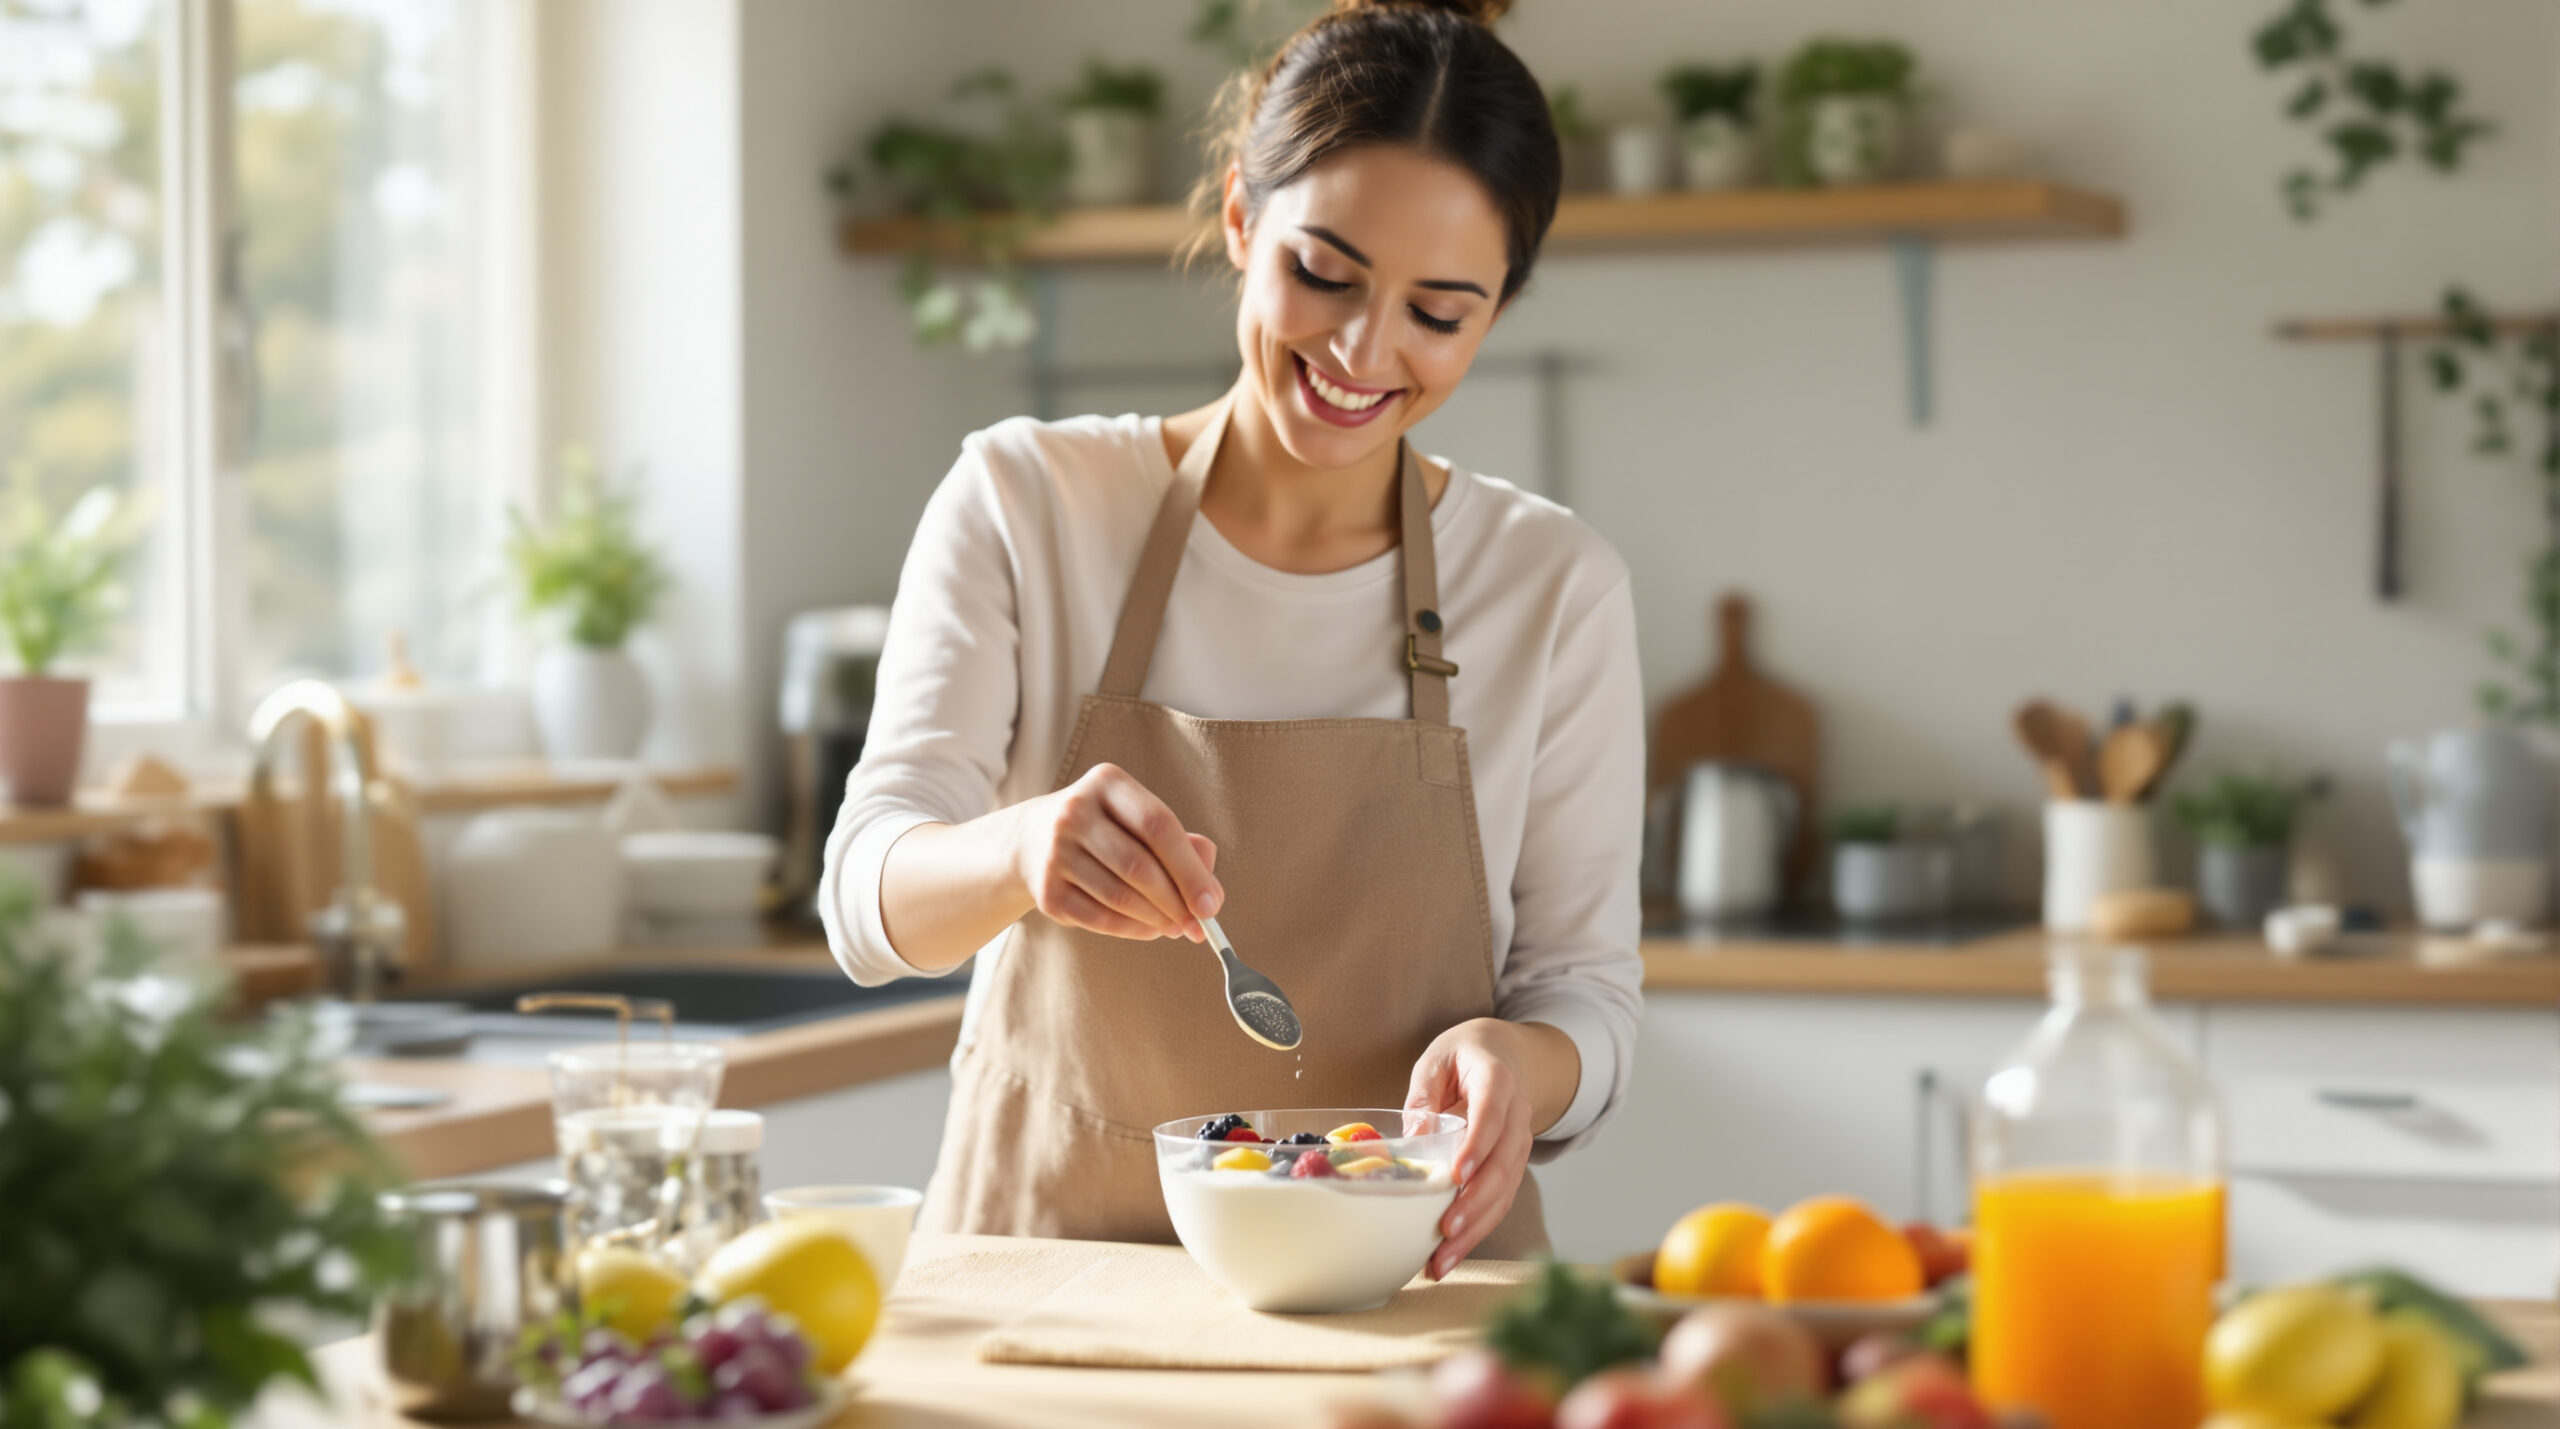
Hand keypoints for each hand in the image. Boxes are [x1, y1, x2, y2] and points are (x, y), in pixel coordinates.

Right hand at [1008, 762, 1223, 942]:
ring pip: (1120, 897)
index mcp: (1107, 783)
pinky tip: (1151, 929)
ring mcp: (1056, 852)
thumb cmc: (1109, 830)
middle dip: (1176, 902)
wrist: (1033, 839)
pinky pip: (1100, 918)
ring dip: (1157, 919)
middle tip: (1199, 926)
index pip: (1158, 825)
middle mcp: (1075, 812)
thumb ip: (1185, 847)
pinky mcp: (1046, 891)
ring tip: (1177, 927)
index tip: (1211, 903)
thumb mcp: (1141, 820)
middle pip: (1139, 866)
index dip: (1190, 869)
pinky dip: (1133, 929)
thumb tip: (1212, 893)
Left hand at [1405, 1019, 1535, 1279]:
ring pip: (1505, 1191)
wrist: (1502, 1055)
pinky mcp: (1512, 1166)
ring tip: (1441, 1261)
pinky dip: (1477, 1229)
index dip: (1476, 1147)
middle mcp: (1517, 1116)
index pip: (1491, 1116)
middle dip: (1475, 1203)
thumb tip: (1414, 1139)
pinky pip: (1500, 1201)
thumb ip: (1422, 1097)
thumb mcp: (1435, 1062)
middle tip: (1445, 1230)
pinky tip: (1451, 1254)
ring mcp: (1519, 1144)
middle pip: (1503, 1164)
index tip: (1456, 1177)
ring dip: (1476, 1229)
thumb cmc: (1462, 1058)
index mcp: (1497, 1081)